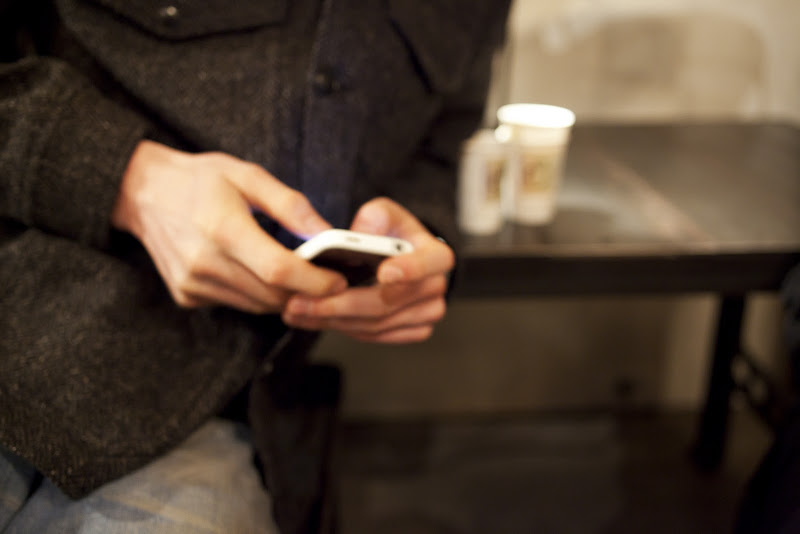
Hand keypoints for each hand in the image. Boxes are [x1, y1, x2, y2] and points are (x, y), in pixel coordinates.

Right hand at [111, 140, 347, 312]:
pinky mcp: (186, 295)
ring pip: (256, 305)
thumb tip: (326, 232)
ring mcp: (192, 283)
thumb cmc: (200, 180)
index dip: (315, 280)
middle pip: (272, 293)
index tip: (339, 280)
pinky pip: (236, 303)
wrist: (142, 192)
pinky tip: (258, 273)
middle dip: (306, 291)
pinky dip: (255, 294)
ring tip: (301, 276)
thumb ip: (290, 205)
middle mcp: (204, 262)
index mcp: (223, 228)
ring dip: (283, 296)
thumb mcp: (248, 175)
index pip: (278, 269)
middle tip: (329, 279)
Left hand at [282, 197, 454, 342]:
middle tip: (302, 300)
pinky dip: (340, 328)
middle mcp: (436, 287)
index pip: (432, 262)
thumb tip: (362, 235)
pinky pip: (373, 335)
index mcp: (436, 255)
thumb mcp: (383, 213)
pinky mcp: (410, 331)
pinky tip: (312, 319)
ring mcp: (425, 314)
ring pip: (375, 324)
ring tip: (296, 309)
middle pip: (388, 302)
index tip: (384, 272)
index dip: (410, 269)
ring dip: (332, 320)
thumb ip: (375, 217)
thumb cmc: (389, 232)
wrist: (396, 258)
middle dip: (341, 303)